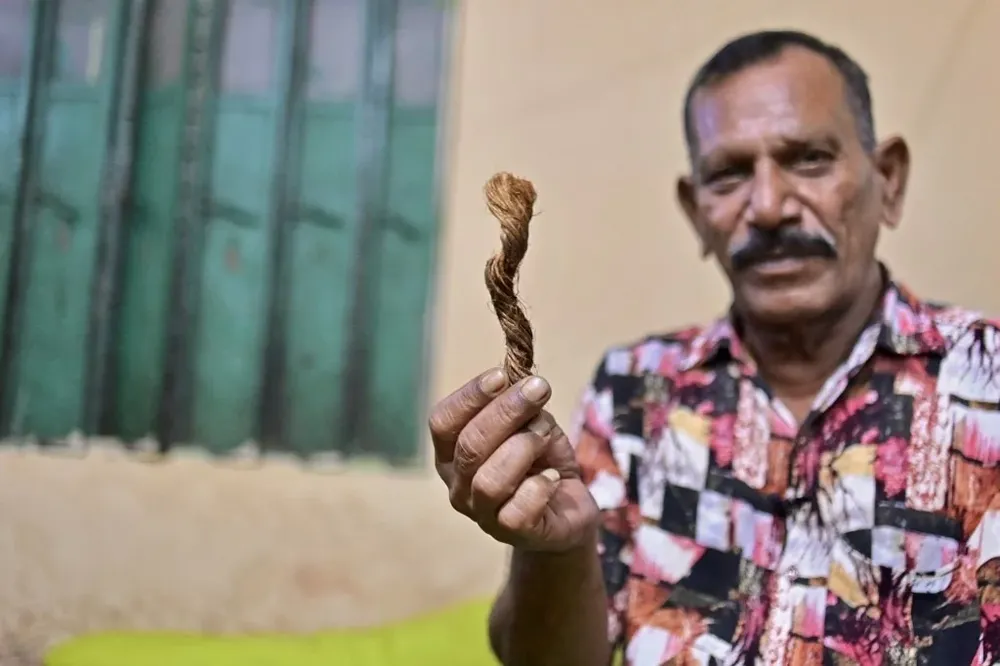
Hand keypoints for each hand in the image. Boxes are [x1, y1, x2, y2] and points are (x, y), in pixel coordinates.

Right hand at [429, 368, 598, 551]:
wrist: (567, 511)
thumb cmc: (540, 461)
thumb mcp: (532, 425)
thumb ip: (523, 409)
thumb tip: (524, 386)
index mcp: (451, 453)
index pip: (443, 422)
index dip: (469, 397)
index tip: (501, 375)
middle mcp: (458, 485)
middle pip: (469, 445)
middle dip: (506, 411)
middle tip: (539, 389)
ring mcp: (481, 514)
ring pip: (489, 480)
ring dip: (523, 446)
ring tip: (544, 434)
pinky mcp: (511, 533)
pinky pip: (519, 509)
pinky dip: (540, 486)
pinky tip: (553, 476)